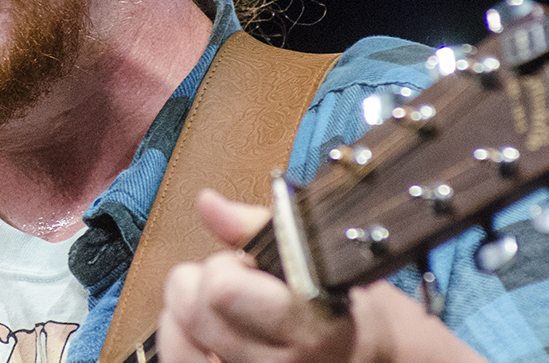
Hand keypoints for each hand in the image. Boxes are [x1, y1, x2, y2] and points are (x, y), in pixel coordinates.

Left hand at [155, 190, 487, 362]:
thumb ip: (257, 226)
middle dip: (201, 282)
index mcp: (307, 319)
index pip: (222, 290)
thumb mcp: (318, 254)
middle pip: (193, 310)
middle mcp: (282, 362)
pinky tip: (200, 328)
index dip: (224, 266)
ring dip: (188, 313)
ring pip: (178, 342)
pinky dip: (181, 340)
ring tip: (218, 305)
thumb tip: (208, 202)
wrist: (370, 357)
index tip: (248, 264)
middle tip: (233, 280)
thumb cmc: (341, 300)